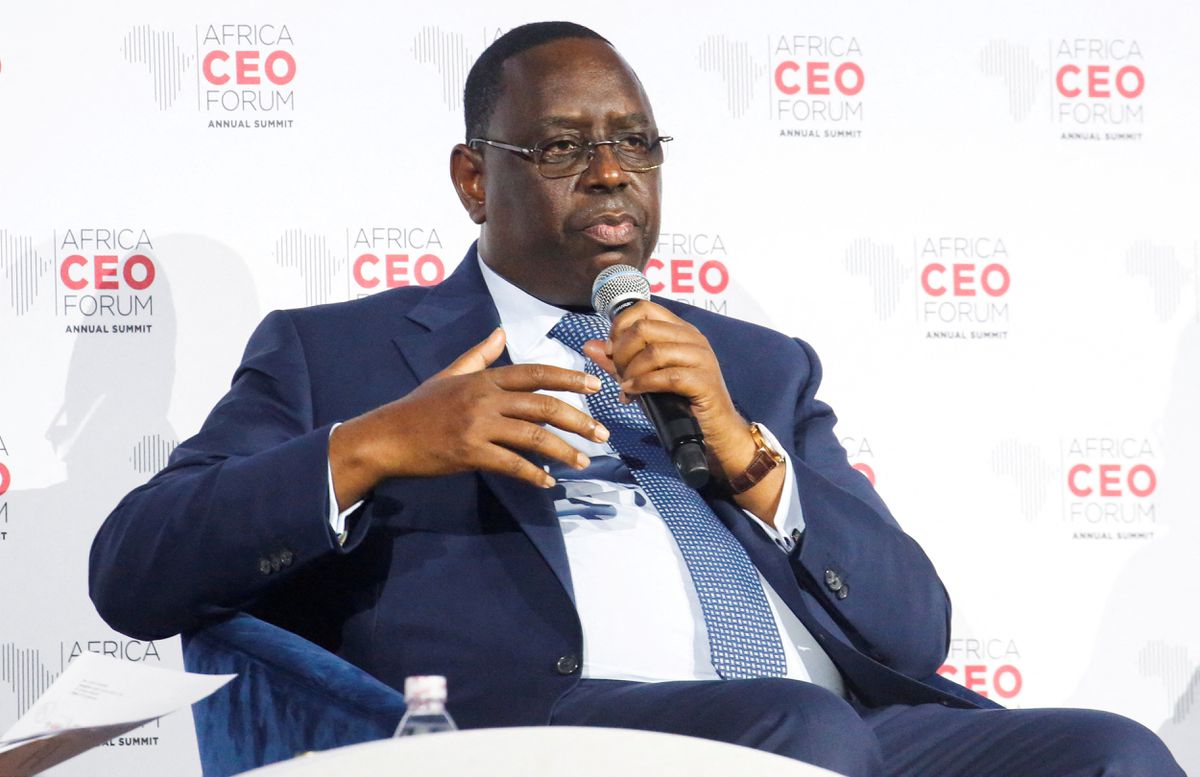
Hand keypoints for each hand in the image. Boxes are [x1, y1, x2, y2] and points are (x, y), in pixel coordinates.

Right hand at [330, 328, 608, 508]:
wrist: (387, 437)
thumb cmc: (418, 407)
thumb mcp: (449, 374)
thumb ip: (479, 355)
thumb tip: (501, 333)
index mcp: (484, 378)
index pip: (535, 374)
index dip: (568, 377)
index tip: (594, 385)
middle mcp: (485, 398)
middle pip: (543, 405)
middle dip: (578, 419)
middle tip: (602, 432)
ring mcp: (477, 426)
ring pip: (533, 436)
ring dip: (564, 450)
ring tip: (584, 460)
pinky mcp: (469, 452)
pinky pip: (511, 464)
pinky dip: (533, 474)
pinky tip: (548, 482)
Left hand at [581, 302, 783, 520]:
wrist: (715, 431)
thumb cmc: (679, 402)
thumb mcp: (644, 376)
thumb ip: (618, 360)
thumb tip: (590, 346)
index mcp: (680, 330)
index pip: (644, 308)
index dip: (620, 325)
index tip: (611, 349)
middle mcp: (693, 338)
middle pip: (643, 328)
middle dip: (621, 352)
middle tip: (618, 373)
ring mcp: (701, 358)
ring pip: (653, 351)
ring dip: (630, 371)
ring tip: (625, 386)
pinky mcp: (704, 381)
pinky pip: (666, 376)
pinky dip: (642, 385)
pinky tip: (632, 394)